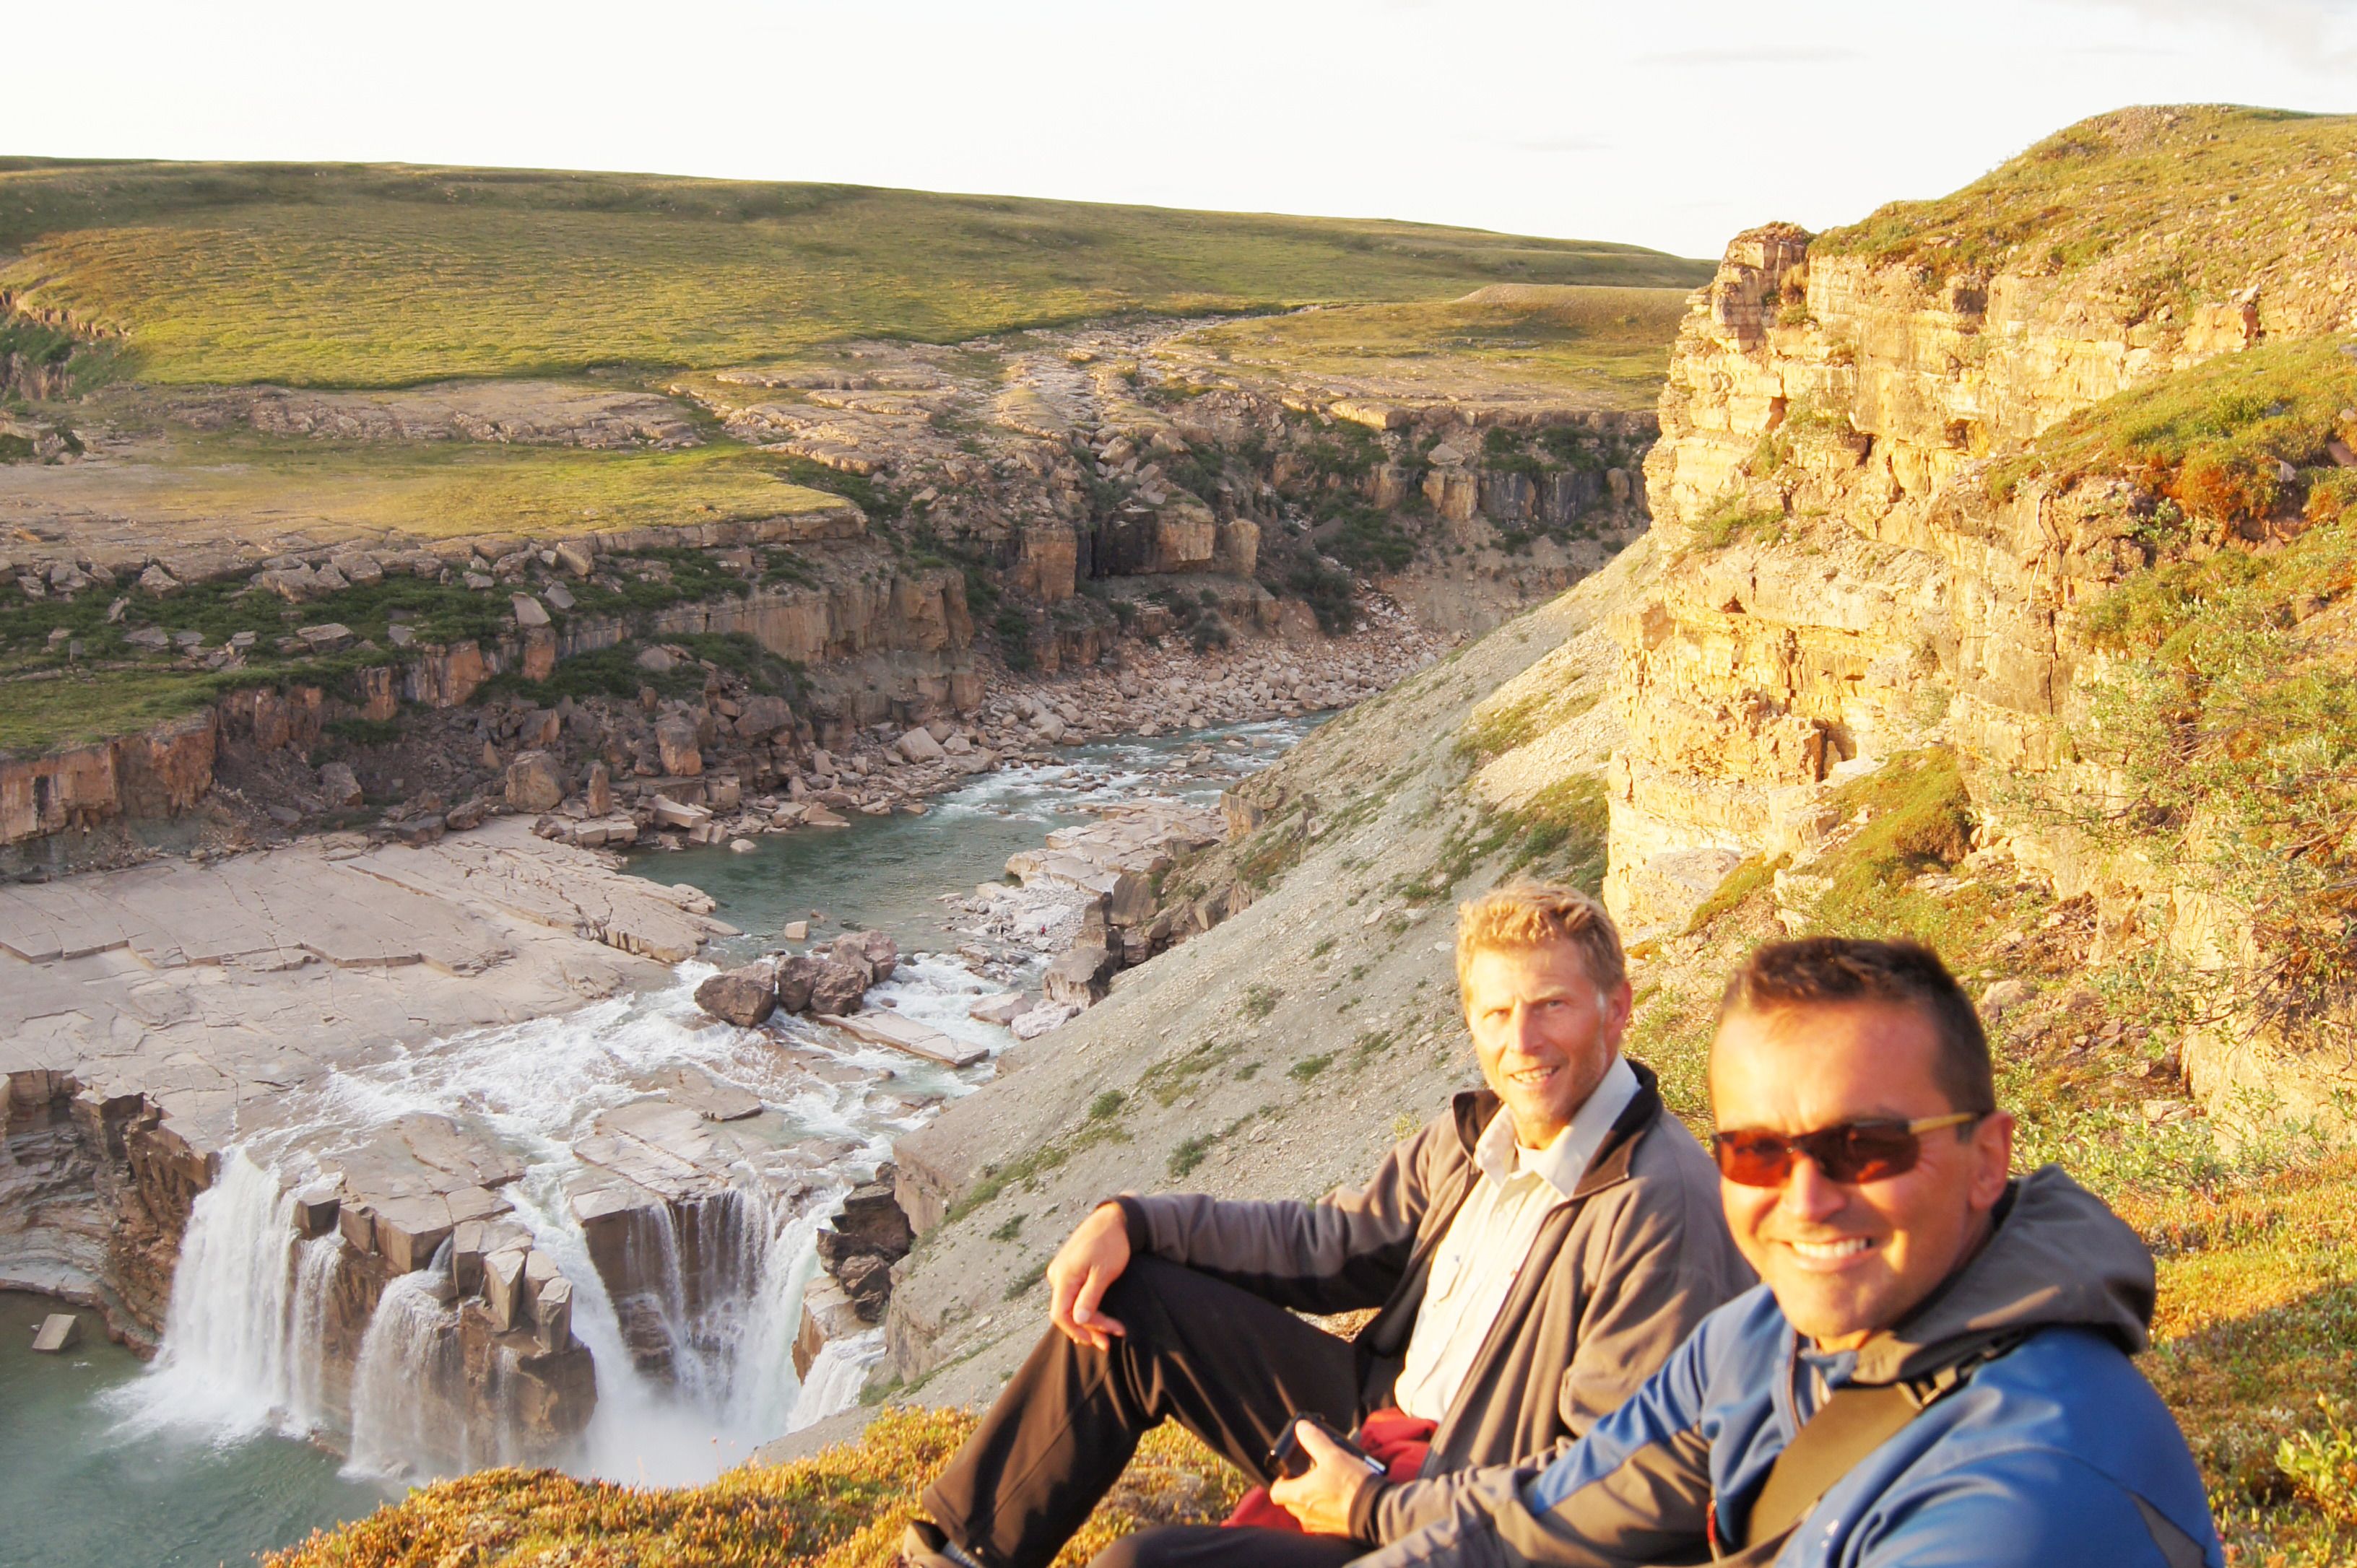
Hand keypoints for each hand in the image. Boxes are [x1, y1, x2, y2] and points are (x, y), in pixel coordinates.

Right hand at [1046, 1202, 1130, 1349]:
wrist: (1115, 1219)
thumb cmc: (1111, 1243)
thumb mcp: (1104, 1272)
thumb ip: (1089, 1297)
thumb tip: (1077, 1321)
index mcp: (1064, 1275)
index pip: (1060, 1314)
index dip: (1076, 1331)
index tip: (1096, 1340)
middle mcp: (1058, 1274)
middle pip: (1067, 1311)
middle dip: (1089, 1328)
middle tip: (1110, 1341)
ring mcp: (1063, 1271)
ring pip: (1071, 1304)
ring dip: (1090, 1320)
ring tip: (1112, 1330)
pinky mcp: (1070, 1270)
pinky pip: (1074, 1295)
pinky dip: (1087, 1307)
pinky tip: (1100, 1316)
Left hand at [1267, 1420, 1374, 1536]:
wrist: (1376, 1511)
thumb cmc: (1351, 1484)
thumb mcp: (1332, 1454)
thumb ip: (1314, 1439)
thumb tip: (1301, 1428)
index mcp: (1299, 1496)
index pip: (1275, 1492)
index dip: (1280, 1480)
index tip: (1290, 1473)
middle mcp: (1305, 1514)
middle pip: (1290, 1502)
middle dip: (1297, 1488)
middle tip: (1310, 1475)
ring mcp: (1320, 1524)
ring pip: (1307, 1511)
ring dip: (1312, 1499)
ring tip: (1327, 1483)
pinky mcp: (1334, 1530)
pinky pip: (1323, 1518)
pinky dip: (1326, 1508)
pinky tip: (1339, 1497)